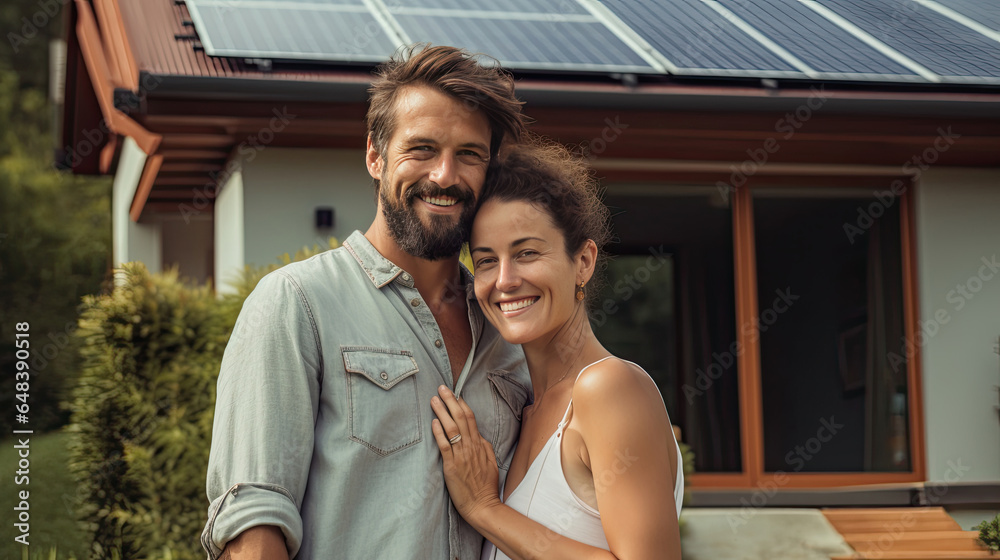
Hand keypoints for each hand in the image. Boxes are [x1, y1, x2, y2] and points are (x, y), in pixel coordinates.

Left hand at [431, 385, 501, 522]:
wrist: (483, 506)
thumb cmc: (486, 486)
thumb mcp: (491, 463)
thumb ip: (485, 447)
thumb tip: (478, 435)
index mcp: (480, 445)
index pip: (470, 418)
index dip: (461, 404)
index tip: (454, 393)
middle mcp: (471, 447)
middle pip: (461, 418)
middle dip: (450, 401)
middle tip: (441, 388)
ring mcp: (461, 456)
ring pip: (452, 429)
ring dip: (442, 412)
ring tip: (434, 400)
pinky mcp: (452, 467)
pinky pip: (445, 446)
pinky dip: (439, 433)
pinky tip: (433, 422)